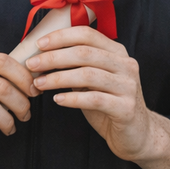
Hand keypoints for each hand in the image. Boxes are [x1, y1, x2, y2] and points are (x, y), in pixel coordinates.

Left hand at [26, 26, 152, 162]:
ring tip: (39, 83)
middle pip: (84, 53)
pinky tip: (57, 99)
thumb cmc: (109, 103)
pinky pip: (95, 99)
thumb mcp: (94, 79)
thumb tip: (44, 55)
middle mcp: (125, 64)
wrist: (137, 134)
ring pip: (88, 75)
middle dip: (54, 57)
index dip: (61, 37)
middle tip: (32, 64)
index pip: (87, 34)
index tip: (39, 44)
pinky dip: (72, 98)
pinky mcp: (126, 108)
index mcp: (117, 52)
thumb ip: (77, 65)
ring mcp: (128, 86)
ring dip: (58, 78)